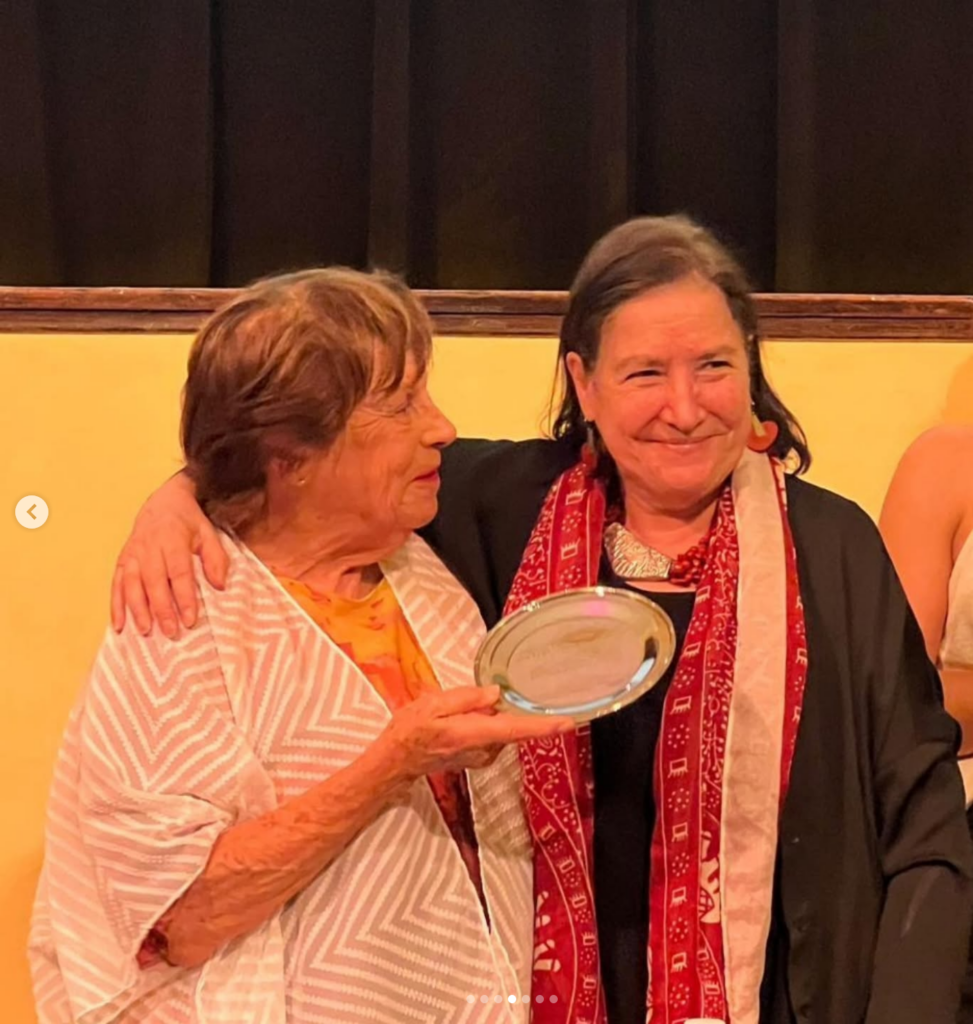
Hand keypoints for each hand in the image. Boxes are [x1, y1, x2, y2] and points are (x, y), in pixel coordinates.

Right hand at [110, 472, 227, 638]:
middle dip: (162, 609)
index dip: (184, 597)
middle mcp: (149, 547)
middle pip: (154, 581)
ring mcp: (133, 554)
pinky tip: (118, 625)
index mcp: (173, 540)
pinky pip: (116, 584)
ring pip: (131, 584)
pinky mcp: (122, 560)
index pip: (179, 572)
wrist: (164, 501)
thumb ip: (216, 558)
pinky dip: (115, 605)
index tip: (190, 619)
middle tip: (171, 632)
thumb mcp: (208, 533)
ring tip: (145, 631)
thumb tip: (219, 585)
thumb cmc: (189, 522)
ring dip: (137, 609)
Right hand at [378, 685, 573, 780]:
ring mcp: (483, 757)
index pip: (515, 730)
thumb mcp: (431, 705)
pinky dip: (487, 722)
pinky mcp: (480, 756)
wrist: (396, 761)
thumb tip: (496, 694)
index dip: (543, 726)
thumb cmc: (410, 731)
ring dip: (492, 715)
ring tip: (458, 708)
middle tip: (484, 694)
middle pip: (512, 725)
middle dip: (509, 708)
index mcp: (473, 734)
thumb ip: (466, 698)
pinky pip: (494, 733)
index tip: (568, 722)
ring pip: (502, 728)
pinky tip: (462, 718)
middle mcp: (484, 750)